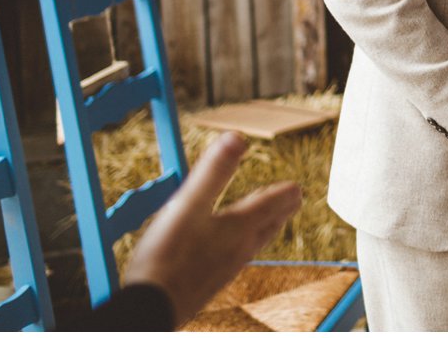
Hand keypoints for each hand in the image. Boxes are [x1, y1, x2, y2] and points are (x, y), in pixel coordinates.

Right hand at [123, 132, 303, 326]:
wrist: (151, 309)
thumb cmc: (167, 257)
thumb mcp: (188, 205)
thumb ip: (213, 172)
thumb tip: (236, 138)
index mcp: (239, 228)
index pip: (271, 205)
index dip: (284, 193)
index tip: (297, 187)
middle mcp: (239, 250)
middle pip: (268, 226)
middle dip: (280, 210)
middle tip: (292, 201)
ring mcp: (225, 270)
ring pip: (253, 243)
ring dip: (264, 227)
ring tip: (267, 222)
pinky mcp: (210, 284)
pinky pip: (234, 259)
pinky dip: (242, 246)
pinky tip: (227, 251)